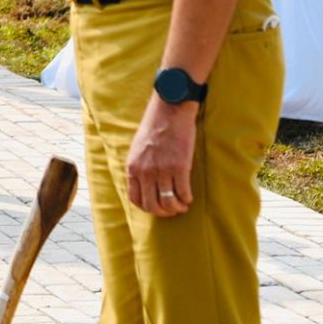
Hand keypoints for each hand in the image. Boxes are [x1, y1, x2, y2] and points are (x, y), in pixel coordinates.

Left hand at [125, 95, 198, 217]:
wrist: (169, 111)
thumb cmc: (154, 128)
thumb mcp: (137, 149)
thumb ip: (139, 167)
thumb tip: (145, 185)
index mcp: (133, 167)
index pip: (136, 199)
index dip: (148, 208)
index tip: (157, 207)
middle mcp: (146, 172)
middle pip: (152, 206)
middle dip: (164, 212)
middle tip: (173, 209)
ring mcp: (162, 170)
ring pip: (169, 203)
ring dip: (178, 208)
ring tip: (183, 204)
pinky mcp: (180, 167)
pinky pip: (183, 193)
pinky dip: (187, 199)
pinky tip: (189, 196)